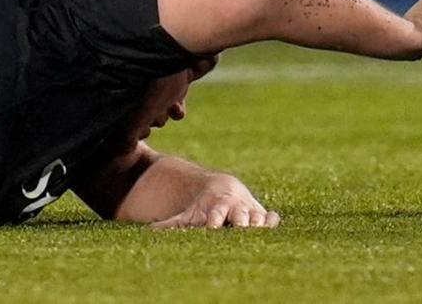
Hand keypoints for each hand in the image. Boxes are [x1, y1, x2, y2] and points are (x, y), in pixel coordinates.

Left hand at [150, 172, 278, 229]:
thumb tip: (149, 231)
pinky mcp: (262, 215)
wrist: (224, 189)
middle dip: (240, 220)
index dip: (214, 219)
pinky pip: (271, 217)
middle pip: (239, 215)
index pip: (216, 214)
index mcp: (216, 207)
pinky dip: (272, 220)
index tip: (212, 226)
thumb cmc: (204, 208)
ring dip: (257, 221)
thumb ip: (172, 224)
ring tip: (258, 227)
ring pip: (257, 215)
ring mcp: (249, 210)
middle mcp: (234, 207)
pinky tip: (271, 222)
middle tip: (240, 227)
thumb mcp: (189, 215)